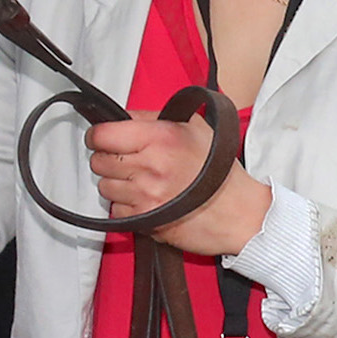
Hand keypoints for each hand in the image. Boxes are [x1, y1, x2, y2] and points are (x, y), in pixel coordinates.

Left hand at [89, 115, 271, 256]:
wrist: (237, 213)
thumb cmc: (219, 172)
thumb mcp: (195, 127)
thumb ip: (155, 118)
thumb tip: (122, 117)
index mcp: (162, 137)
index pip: (103, 134)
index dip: (99, 136)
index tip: (104, 138)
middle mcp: (151, 165)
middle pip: (99, 161)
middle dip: (110, 159)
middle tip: (130, 160)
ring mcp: (145, 195)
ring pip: (104, 186)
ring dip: (118, 184)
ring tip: (143, 181)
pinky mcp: (143, 220)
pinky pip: (115, 210)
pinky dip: (127, 206)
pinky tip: (148, 200)